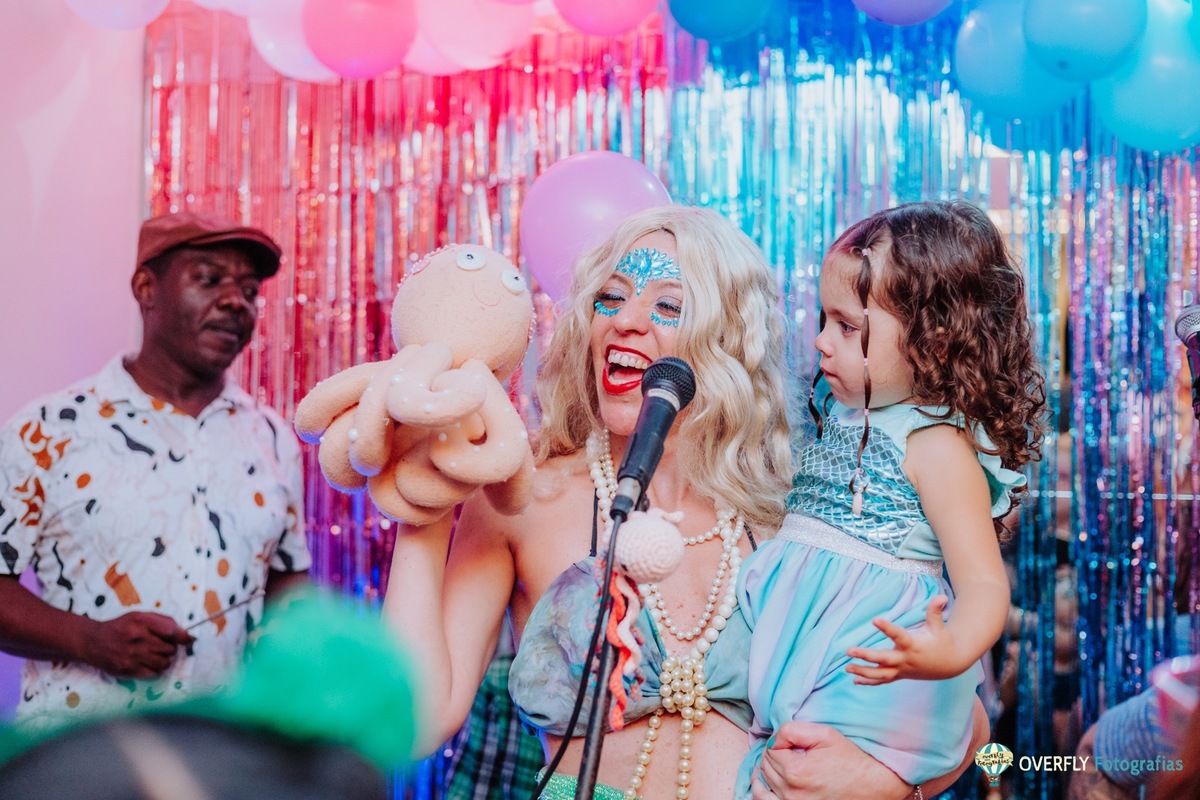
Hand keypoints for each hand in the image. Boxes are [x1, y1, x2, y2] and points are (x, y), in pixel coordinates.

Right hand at [87, 612, 194, 677]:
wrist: (92, 642)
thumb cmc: (121, 627)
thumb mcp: (139, 616)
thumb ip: (163, 621)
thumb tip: (184, 633)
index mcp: (141, 621)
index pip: (171, 631)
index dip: (183, 637)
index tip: (189, 639)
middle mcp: (136, 637)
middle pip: (169, 648)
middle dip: (171, 648)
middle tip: (163, 646)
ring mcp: (131, 655)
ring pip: (164, 662)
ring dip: (165, 659)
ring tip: (157, 654)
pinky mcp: (127, 669)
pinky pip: (154, 673)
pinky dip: (156, 669)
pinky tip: (150, 662)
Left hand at [751, 721, 909, 799]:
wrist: (871, 786)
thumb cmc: (849, 759)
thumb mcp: (824, 734)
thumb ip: (793, 730)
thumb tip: (774, 737)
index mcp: (795, 770)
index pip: (770, 749)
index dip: (779, 741)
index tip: (792, 742)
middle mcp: (791, 791)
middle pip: (766, 766)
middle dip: (773, 754)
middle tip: (788, 749)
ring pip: (763, 783)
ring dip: (766, 770)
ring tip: (774, 762)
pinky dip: (762, 791)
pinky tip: (763, 782)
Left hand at [846, 595, 965, 682]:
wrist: (950, 665)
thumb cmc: (942, 642)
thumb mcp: (939, 627)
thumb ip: (935, 612)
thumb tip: (941, 596)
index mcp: (913, 645)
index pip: (898, 635)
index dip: (887, 628)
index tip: (874, 619)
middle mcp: (905, 659)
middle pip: (883, 659)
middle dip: (866, 655)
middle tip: (849, 650)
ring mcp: (902, 670)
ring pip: (881, 674)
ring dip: (863, 672)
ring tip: (847, 668)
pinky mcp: (901, 675)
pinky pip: (884, 680)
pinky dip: (870, 682)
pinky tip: (855, 680)